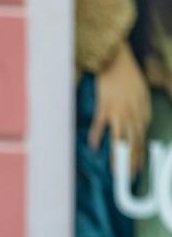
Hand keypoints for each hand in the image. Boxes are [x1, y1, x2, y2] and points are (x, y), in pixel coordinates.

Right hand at [91, 42, 151, 174]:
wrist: (116, 60)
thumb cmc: (127, 76)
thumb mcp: (141, 93)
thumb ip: (140, 112)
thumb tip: (137, 128)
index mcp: (143, 110)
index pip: (143, 138)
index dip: (140, 155)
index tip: (136, 168)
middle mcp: (133, 113)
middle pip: (134, 142)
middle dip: (132, 161)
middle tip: (129, 177)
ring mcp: (118, 110)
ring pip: (120, 138)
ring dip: (118, 156)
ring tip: (116, 170)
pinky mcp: (105, 106)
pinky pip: (100, 125)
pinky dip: (96, 136)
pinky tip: (93, 147)